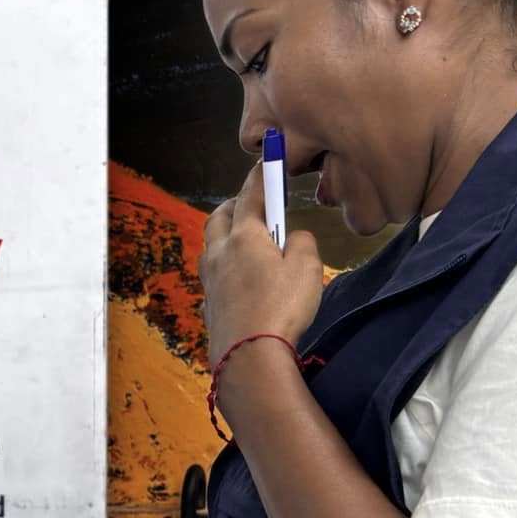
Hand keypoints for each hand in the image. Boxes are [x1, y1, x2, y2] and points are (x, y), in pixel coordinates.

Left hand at [201, 164, 324, 369]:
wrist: (248, 356)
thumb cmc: (280, 307)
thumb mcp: (307, 266)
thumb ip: (302, 242)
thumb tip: (293, 238)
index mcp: (244, 236)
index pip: (251, 195)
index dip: (261, 176)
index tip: (267, 161)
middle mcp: (220, 253)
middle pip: (219, 217)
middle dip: (235, 205)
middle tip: (252, 204)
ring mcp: (210, 279)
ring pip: (211, 245)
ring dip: (226, 235)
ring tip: (247, 240)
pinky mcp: (210, 303)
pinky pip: (214, 275)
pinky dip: (225, 267)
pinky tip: (239, 278)